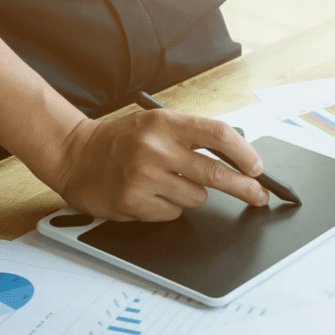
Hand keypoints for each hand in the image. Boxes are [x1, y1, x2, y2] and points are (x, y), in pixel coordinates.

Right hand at [52, 109, 267, 221]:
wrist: (74, 155)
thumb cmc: (122, 140)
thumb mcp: (156, 124)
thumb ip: (192, 137)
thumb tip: (239, 159)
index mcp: (165, 122)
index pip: (217, 135)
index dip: (244, 153)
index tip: (258, 168)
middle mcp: (155, 148)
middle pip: (215, 173)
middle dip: (244, 188)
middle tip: (260, 195)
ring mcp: (143, 177)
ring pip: (196, 198)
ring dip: (191, 194)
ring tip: (166, 181)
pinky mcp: (134, 202)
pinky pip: (173, 212)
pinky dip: (168, 207)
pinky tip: (149, 194)